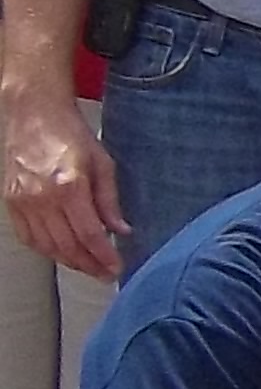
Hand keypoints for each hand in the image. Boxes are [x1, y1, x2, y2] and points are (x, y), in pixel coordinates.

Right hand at [5, 94, 122, 278]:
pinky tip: (62, 253)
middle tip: (105, 274)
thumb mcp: (102, 164)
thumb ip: (110, 201)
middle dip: (89, 265)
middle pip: (67, 245)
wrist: (33, 114)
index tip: (116, 268)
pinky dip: (46, 250)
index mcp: (69, 186)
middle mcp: (42, 197)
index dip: (104, 256)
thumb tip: (121, 230)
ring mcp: (23, 201)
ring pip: (46, 246)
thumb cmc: (71, 134)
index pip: (89, 234)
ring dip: (69, 261)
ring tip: (88, 267)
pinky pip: (28, 237)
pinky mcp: (10, 201)